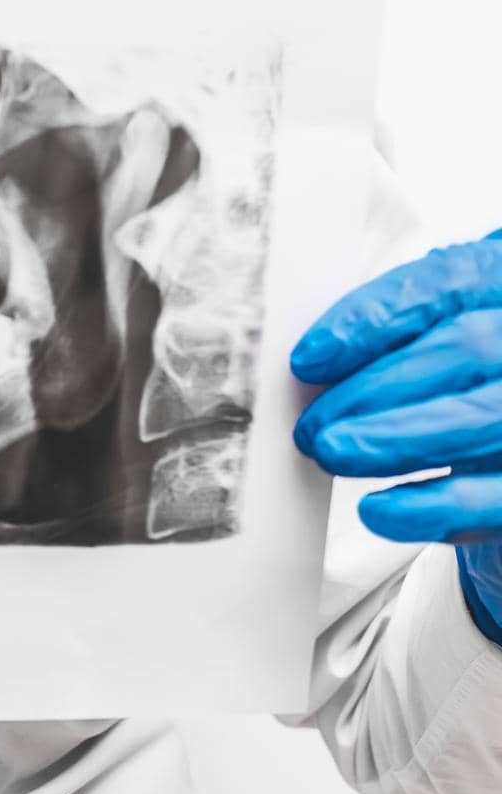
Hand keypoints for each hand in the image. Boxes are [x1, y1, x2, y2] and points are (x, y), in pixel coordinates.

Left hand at [292, 235, 501, 639]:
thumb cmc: (465, 383)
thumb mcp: (436, 342)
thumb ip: (395, 338)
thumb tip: (315, 363)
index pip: (448, 284)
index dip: (373, 318)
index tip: (310, 357)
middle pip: (468, 347)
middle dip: (375, 386)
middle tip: (312, 424)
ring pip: (483, 416)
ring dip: (394, 439)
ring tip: (332, 453)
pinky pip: (496, 497)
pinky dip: (434, 506)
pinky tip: (379, 510)